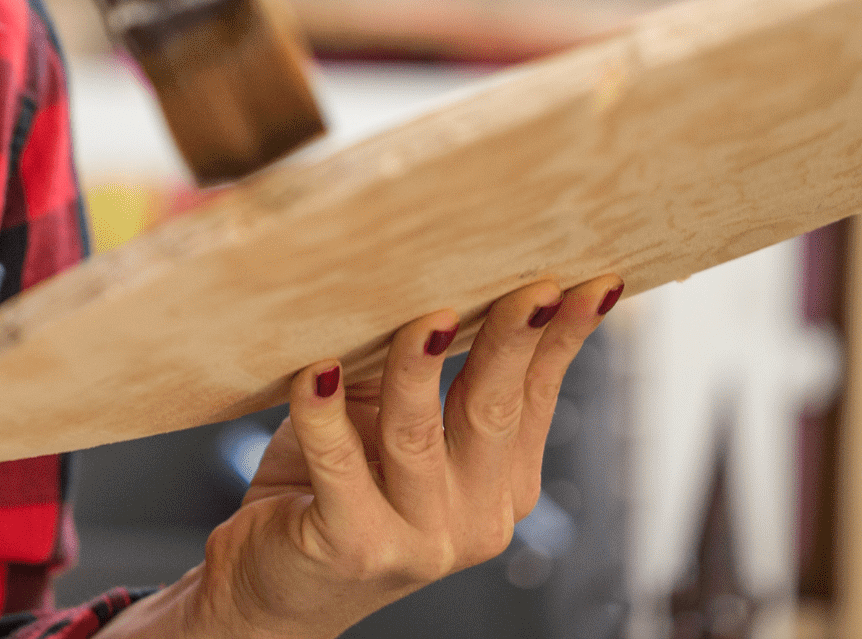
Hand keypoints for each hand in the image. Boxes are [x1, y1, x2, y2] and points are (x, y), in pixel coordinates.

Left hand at [103, 276, 622, 638]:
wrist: (271, 585)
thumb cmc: (330, 485)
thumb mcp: (385, 422)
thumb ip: (416, 373)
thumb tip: (430, 276)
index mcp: (499, 483)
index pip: (536, 396)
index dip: (562, 338)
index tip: (590, 280)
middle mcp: (473, 517)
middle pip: (493, 410)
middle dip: (512, 340)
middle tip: (530, 285)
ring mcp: (417, 540)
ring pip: (417, 435)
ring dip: (419, 369)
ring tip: (427, 318)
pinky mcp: (352, 547)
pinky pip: (338, 468)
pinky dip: (324, 414)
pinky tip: (316, 370)